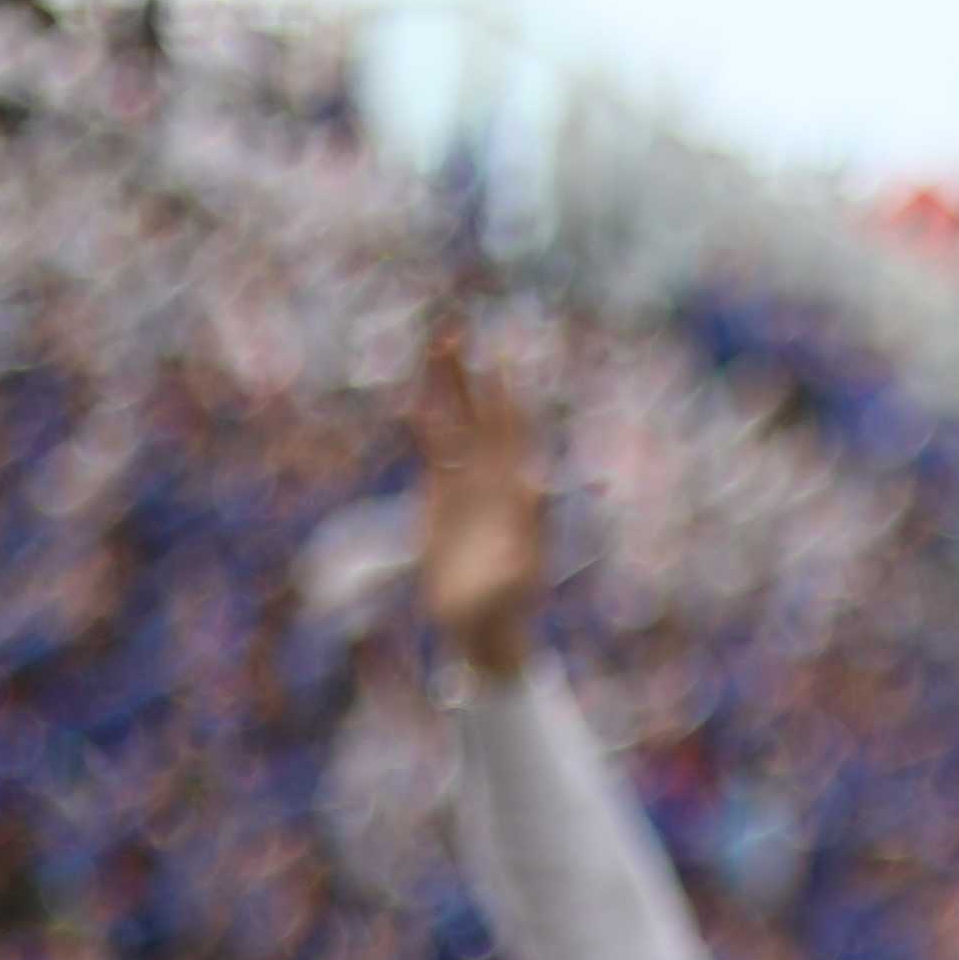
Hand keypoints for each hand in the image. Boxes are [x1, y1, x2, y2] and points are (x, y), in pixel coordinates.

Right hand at [416, 323, 545, 682]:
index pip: (512, 429)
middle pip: (479, 414)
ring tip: (436, 345)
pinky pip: (432, 451)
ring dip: (444, 387)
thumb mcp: (518, 573)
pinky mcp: (440, 500)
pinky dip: (425, 424)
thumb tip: (540, 485)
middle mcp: (495, 479)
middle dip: (468, 374)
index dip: (505, 392)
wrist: (480, 629)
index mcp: (518, 489)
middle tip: (454, 329)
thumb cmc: (505, 608)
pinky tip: (417, 398)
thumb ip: (529, 530)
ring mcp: (467, 486)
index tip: (499, 352)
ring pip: (453, 425)